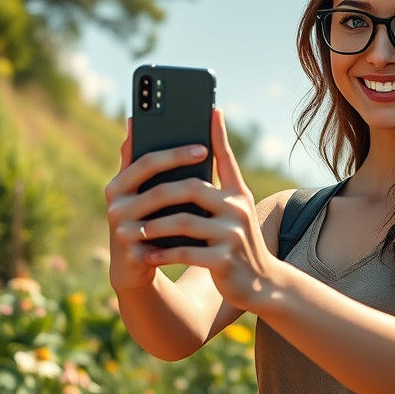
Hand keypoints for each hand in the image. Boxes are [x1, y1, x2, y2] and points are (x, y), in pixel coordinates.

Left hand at [121, 108, 278, 312]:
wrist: (262, 283)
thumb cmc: (238, 244)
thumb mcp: (234, 212)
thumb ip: (216, 187)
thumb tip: (194, 159)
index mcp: (238, 195)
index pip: (225, 158)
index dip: (216, 134)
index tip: (209, 109)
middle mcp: (238, 210)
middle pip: (192, 188)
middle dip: (158, 192)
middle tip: (132, 197)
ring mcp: (233, 236)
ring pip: (185, 222)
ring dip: (154, 227)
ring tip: (132, 231)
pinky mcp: (224, 261)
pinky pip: (186, 253)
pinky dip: (163, 254)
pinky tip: (146, 256)